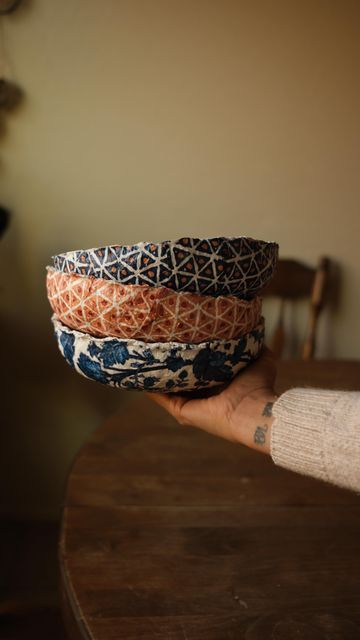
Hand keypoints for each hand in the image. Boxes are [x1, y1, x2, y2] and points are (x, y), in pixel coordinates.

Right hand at [147, 348, 277, 453]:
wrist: (255, 409)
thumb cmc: (259, 387)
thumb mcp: (260, 359)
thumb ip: (254, 345)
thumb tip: (253, 328)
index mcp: (219, 387)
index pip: (199, 370)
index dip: (190, 355)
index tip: (180, 338)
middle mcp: (203, 398)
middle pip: (180, 379)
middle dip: (169, 363)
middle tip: (156, 343)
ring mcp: (190, 406)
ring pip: (167, 388)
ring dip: (156, 374)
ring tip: (142, 354)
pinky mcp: (182, 411)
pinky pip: (161, 397)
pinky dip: (149, 386)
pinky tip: (139, 371)